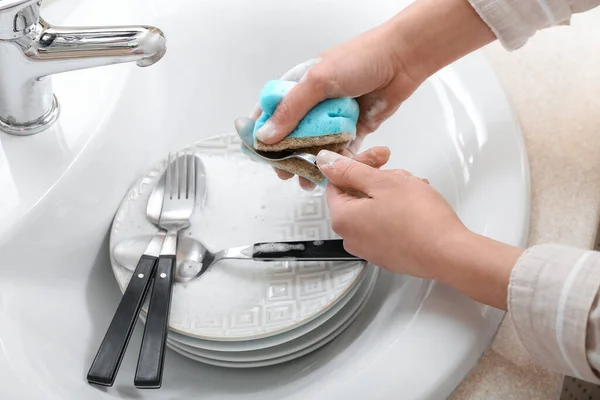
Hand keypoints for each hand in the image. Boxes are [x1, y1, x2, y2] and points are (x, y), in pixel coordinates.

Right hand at [252, 25, 421, 189]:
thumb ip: (291, 110)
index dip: (262, 131)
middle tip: (283, 174)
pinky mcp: (354, 128)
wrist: (401, 59)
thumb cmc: (359, 60)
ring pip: (316, 145)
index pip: (272, 110)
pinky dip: (336, 161)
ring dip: (310, 164)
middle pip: (293, 134)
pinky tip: (330, 176)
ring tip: (305, 181)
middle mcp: (314, 102)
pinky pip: (342, 149)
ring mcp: (334, 116)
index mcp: (299, 85)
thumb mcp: (318, 82)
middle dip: (286, 155)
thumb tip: (265, 136)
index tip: (258, 154)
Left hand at [316, 149, 521, 309]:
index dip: (360, 164)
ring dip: (393, 192)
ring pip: (374, 208)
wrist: (449, 253)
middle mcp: (351, 237)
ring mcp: (370, 249)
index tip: (381, 156)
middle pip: (357, 196)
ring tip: (416, 188)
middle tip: (403, 174)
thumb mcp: (382, 182)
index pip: (338, 182)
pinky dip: (399, 211)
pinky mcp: (389, 255)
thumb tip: (325, 162)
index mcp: (342, 218)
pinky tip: (418, 205)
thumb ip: (349, 170)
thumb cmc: (418, 217)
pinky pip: (386, 225)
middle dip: (380, 178)